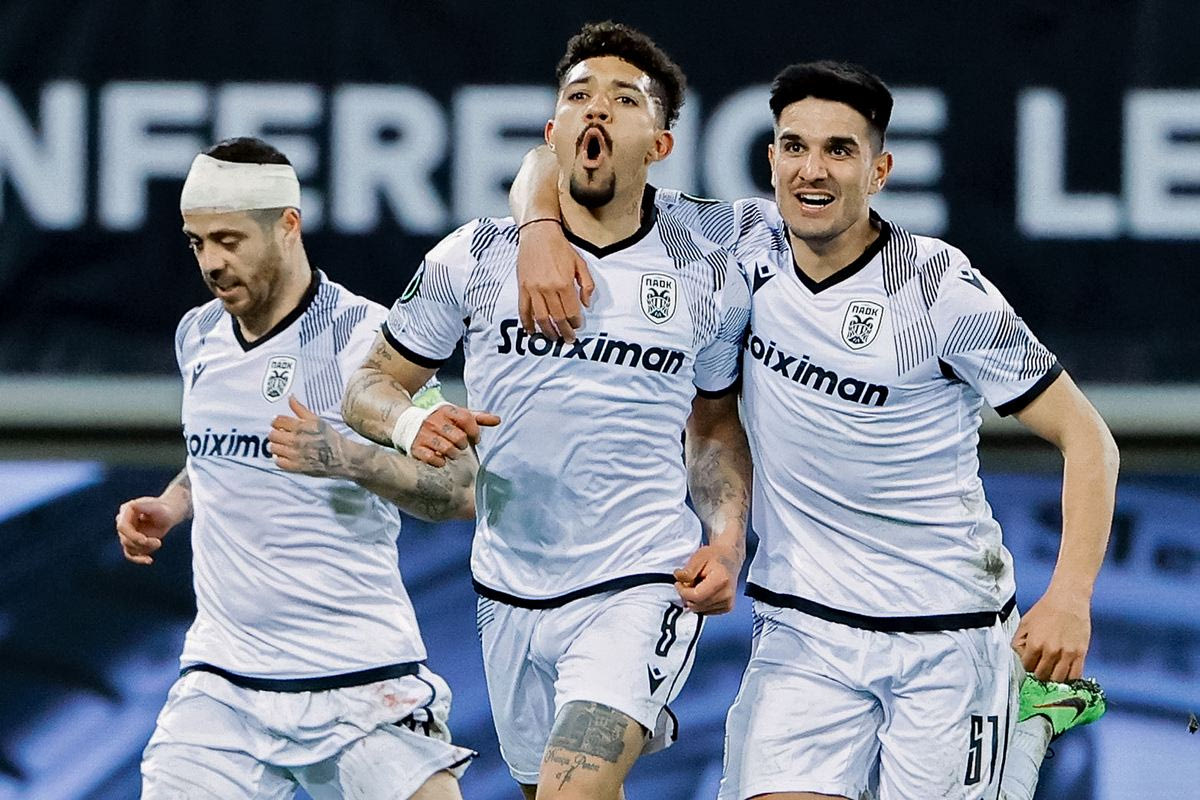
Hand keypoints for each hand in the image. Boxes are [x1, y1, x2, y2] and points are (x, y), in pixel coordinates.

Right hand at [114, 497, 179, 564]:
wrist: (169, 514)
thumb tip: (132, 505)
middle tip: (158, 542)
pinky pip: (130, 555)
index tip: (145, 540)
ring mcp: (126, 534)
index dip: (132, 535)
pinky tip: (149, 560)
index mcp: (125, 511)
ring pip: (130, 548)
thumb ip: (145, 506)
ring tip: (158, 542)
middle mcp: (123, 523)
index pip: (122, 527)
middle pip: (125, 540)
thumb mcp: (157, 507)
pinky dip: (138, 559)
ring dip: (145, 548)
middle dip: (142, 543)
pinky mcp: (132, 543)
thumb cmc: (164, 509)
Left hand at [269, 396, 346, 476]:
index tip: (278, 424)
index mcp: (301, 426)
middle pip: (273, 435)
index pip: (278, 421)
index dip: (276, 422)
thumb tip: (291, 398)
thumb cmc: (330, 438)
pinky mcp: (296, 466)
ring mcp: (295, 454)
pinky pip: (279, 462)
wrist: (341, 456)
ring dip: (276, 446)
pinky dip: (280, 459)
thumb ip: (300, 408)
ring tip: (282, 446)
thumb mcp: (317, 420)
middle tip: (280, 435)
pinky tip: (285, 456)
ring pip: (273, 448)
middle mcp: (296, 440)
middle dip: (275, 434)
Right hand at [410, 404, 500, 466]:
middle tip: (460, 446)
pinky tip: (440, 458)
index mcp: (446, 410)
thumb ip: (477, 418)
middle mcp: (434, 421)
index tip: (475, 438)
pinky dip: (439, 461)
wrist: (408, 423)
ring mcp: (424, 434)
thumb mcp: (457, 415)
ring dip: (453, 454)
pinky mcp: (416, 447)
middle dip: (463, 445)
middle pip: (459, 437)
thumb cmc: (440, 421)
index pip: (467, 419)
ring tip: (451, 452)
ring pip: (447, 449)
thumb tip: (498, 420)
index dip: (475, 432)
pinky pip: (432, 459)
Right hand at [517, 220, 594, 341]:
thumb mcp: (580, 264)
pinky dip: (527, 323)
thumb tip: (586, 304)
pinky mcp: (523, 288)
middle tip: (568, 339)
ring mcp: (534, 289)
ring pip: (541, 318)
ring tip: (554, 338)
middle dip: (564, 332)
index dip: (576, 322)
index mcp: (564, 283)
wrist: (538, 234)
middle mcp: (548, 289)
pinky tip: (532, 331)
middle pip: (557, 318)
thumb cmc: (560, 248)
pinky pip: (524, 310)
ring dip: (548, 332)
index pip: (572, 311)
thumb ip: (587, 285)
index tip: (577, 326)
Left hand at [674, 544, 742, 613]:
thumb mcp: (699, 557)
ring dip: (693, 600)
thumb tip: (678, 579)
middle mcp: (727, 594)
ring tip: (697, 585)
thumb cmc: (715, 556)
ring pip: (699, 610)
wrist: (729, 559)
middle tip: (686, 583)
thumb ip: (688, 570)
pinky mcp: (727, 608)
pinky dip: (700, 603)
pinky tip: (703, 591)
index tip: (678, 584)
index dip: (683, 592)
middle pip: (697, 605)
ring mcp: (728, 603)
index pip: (696, 596)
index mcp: (721, 580)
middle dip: (686, 596)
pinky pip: (705, 611)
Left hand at [1012, 586, 1090, 680]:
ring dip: (1053, 677)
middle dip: (1039, 672)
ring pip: (1057, 679)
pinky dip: (1069, 678)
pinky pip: (1075, 676)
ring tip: (1052, 669)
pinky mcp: (1080, 654)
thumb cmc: (1047, 609)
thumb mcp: (1024, 623)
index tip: (1031, 662)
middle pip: (1042, 676)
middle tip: (1041, 665)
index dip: (1027, 664)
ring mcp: (1067, 654)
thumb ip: (1019, 642)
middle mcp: (1051, 651)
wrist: (1068, 599)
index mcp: (1034, 644)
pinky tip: (1065, 671)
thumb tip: (1021, 656)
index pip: (1026, 667)